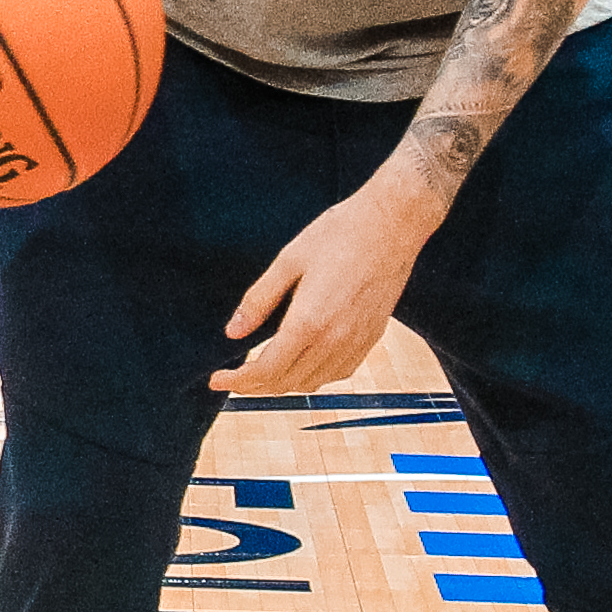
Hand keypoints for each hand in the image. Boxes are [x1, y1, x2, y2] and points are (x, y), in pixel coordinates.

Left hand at [212, 177, 441, 395]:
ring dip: (284, 384)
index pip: (266, 370)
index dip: (238, 381)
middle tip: (233, 378)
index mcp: (309, 322)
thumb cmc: (339, 233)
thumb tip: (233, 333)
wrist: (393, 224)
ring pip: (313, 383)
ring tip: (263, 373)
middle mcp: (334, 341)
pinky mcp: (372, 338)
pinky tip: (303, 363)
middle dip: (255, 387)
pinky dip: (314, 377)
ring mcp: (357, 342)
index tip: (218, 380)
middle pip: (287, 383)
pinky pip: (338, 373)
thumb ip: (259, 300)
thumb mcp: (289, 260)